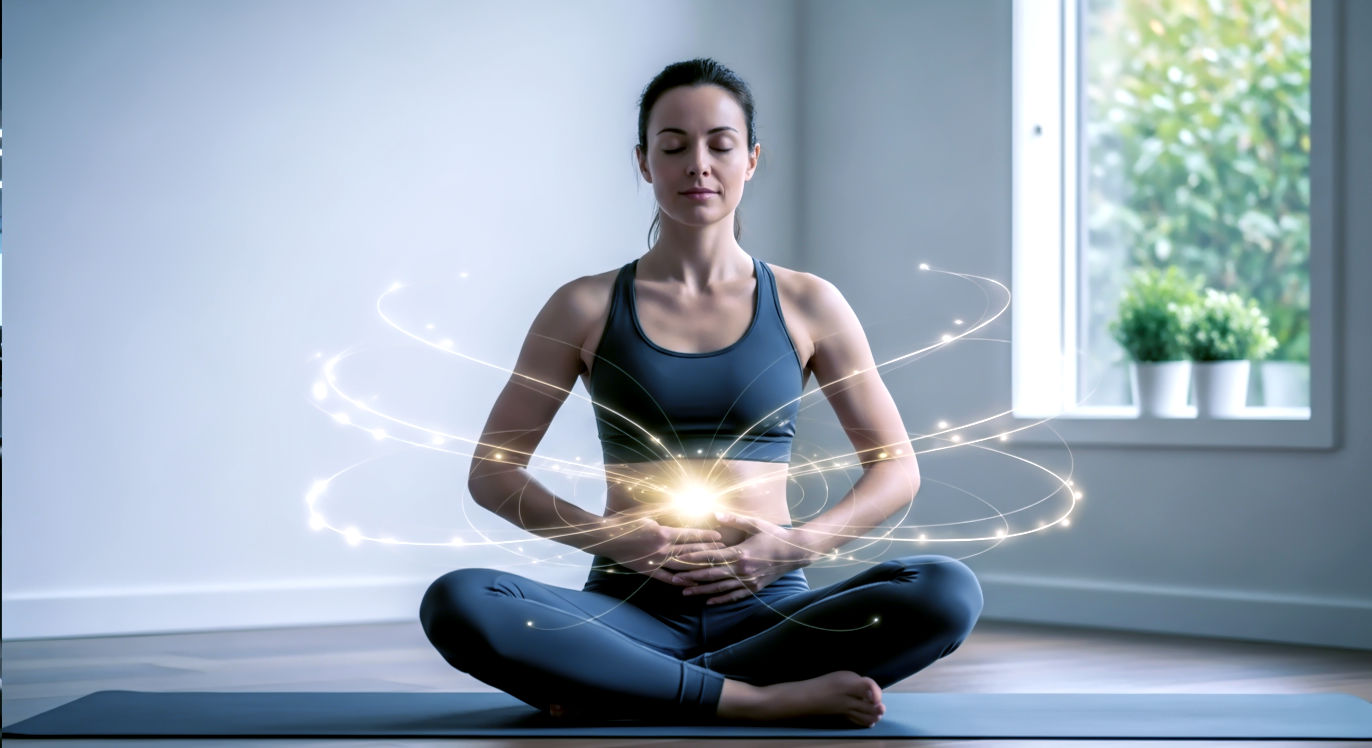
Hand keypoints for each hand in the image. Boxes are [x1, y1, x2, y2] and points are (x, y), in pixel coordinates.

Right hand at [595, 515, 724, 585]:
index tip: (720, 537)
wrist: (605, 538)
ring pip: (682, 566)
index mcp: (663, 533)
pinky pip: (667, 578)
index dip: (706, 536)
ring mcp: (655, 562)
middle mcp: (662, 549)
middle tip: (724, 552)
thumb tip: (682, 502)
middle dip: (708, 552)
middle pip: (690, 551)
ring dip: (699, 567)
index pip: (690, 535)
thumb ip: (665, 508)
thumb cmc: (624, 521)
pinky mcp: (648, 571)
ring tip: (713, 567)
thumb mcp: (646, 511)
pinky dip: (680, 581)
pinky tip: (690, 583)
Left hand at [668, 512, 817, 604]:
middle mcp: (743, 569)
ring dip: (701, 591)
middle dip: (690, 577)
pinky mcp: (754, 588)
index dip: (693, 559)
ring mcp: (749, 580)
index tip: (677, 560)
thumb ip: (734, 520)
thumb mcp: (755, 524)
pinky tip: (708, 602)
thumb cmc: (774, 535)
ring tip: (684, 593)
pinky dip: (720, 599)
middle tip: (673, 580)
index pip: (711, 556)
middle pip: (711, 574)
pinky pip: (734, 596)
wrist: (796, 552)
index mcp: (741, 552)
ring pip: (720, 588)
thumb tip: (714, 513)